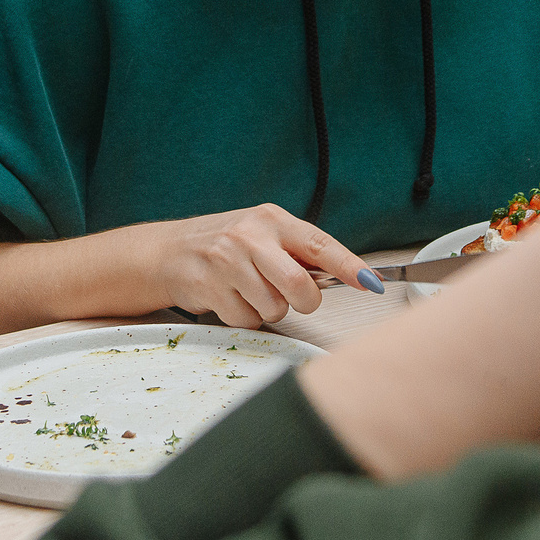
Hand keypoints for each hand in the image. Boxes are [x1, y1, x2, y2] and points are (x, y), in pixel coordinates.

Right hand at [149, 203, 370, 327]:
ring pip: (273, 308)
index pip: (320, 244)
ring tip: (249, 291)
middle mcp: (250, 236)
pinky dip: (243, 317)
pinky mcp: (209, 287)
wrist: (168, 252)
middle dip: (303, 303)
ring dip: (268, 310)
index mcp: (272, 220)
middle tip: (294, 298)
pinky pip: (246, 320)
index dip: (349, 266)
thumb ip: (297, 251)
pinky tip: (230, 298)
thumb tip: (344, 274)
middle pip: (299, 285)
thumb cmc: (226, 246)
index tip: (372, 282)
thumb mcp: (262, 234)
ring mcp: (227, 262)